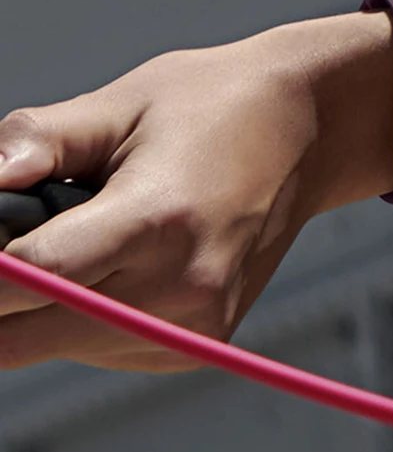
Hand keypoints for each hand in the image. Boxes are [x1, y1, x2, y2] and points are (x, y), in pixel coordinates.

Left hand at [0, 24, 336, 371]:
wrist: (304, 136)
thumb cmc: (214, 108)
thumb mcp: (123, 103)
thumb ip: (38, 142)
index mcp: (158, 218)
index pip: (33, 276)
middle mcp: (183, 287)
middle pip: (30, 336)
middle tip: (15, 240)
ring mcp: (198, 323)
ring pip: (62, 346)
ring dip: (38, 308)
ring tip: (84, 238)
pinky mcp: (204, 341)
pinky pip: (107, 348)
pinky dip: (82, 318)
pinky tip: (113, 266)